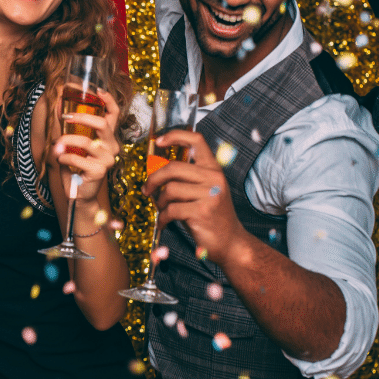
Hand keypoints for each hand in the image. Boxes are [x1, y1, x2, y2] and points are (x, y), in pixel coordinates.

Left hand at [52, 89, 119, 203]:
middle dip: (81, 117)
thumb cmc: (76, 166)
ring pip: (86, 141)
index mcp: (107, 137)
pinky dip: (64, 157)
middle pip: (102, 124)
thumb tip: (58, 104)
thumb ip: (67, 125)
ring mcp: (107, 159)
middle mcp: (112, 146)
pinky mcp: (99, 171)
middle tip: (65, 117)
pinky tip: (61, 160)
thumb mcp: (71, 143)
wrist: (78, 194)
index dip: (108, 100)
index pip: (114, 114)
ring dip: (66, 140)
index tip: (97, 90)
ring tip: (57, 145)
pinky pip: (77, 158)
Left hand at [143, 130, 249, 265]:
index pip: (196, 140)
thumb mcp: (204, 190)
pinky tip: (164, 222)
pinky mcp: (202, 212)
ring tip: (162, 209)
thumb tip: (155, 167)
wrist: (231, 243)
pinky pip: (171, 209)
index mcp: (213, 169)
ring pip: (170, 189)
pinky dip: (162, 217)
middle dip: (154, 179)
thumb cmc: (211, 215)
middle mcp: (214, 178)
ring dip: (160, 201)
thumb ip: (186, 177)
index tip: (160, 141)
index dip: (176, 136)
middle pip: (173, 167)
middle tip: (147, 189)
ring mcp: (210, 195)